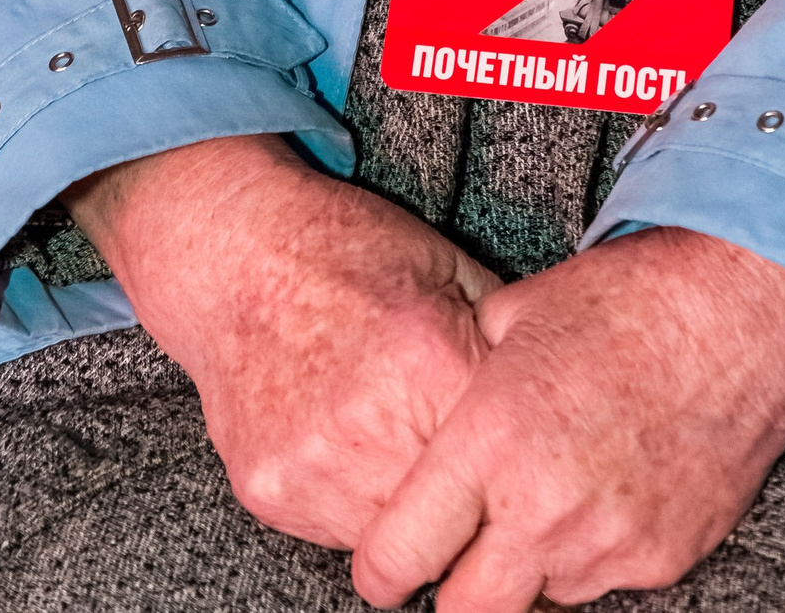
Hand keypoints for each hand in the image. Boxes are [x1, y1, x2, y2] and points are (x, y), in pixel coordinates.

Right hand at [68, 133, 498, 548]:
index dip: (519, 461)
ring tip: (403, 445)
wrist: (232, 252)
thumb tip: (552, 396)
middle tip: (467, 467)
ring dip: (410, 506)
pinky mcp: (270, 490)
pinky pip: (337, 531)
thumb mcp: (448, 267)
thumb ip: (503, 340)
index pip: (506, 458)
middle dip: (470, 496)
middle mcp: (372, 422)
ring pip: (396, 535)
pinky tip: (352, 446)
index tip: (524, 464)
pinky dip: (356, 503)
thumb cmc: (347, 248)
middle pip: (456, 513)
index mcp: (430, 357)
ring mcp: (314, 465)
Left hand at [353, 225, 784, 611]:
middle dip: (454, 590)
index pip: (398, 558)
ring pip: (540, 596)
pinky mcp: (660, 560)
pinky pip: (604, 577)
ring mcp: (605, 543)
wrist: (747, 315)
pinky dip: (596, 546)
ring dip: (533, 560)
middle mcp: (540, 508)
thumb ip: (464, 379)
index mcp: (489, 440)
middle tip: (463, 550)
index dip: (381, 569)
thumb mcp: (517, 312)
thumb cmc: (630, 298)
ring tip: (558, 485)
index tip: (387, 565)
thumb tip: (435, 416)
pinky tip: (613, 482)